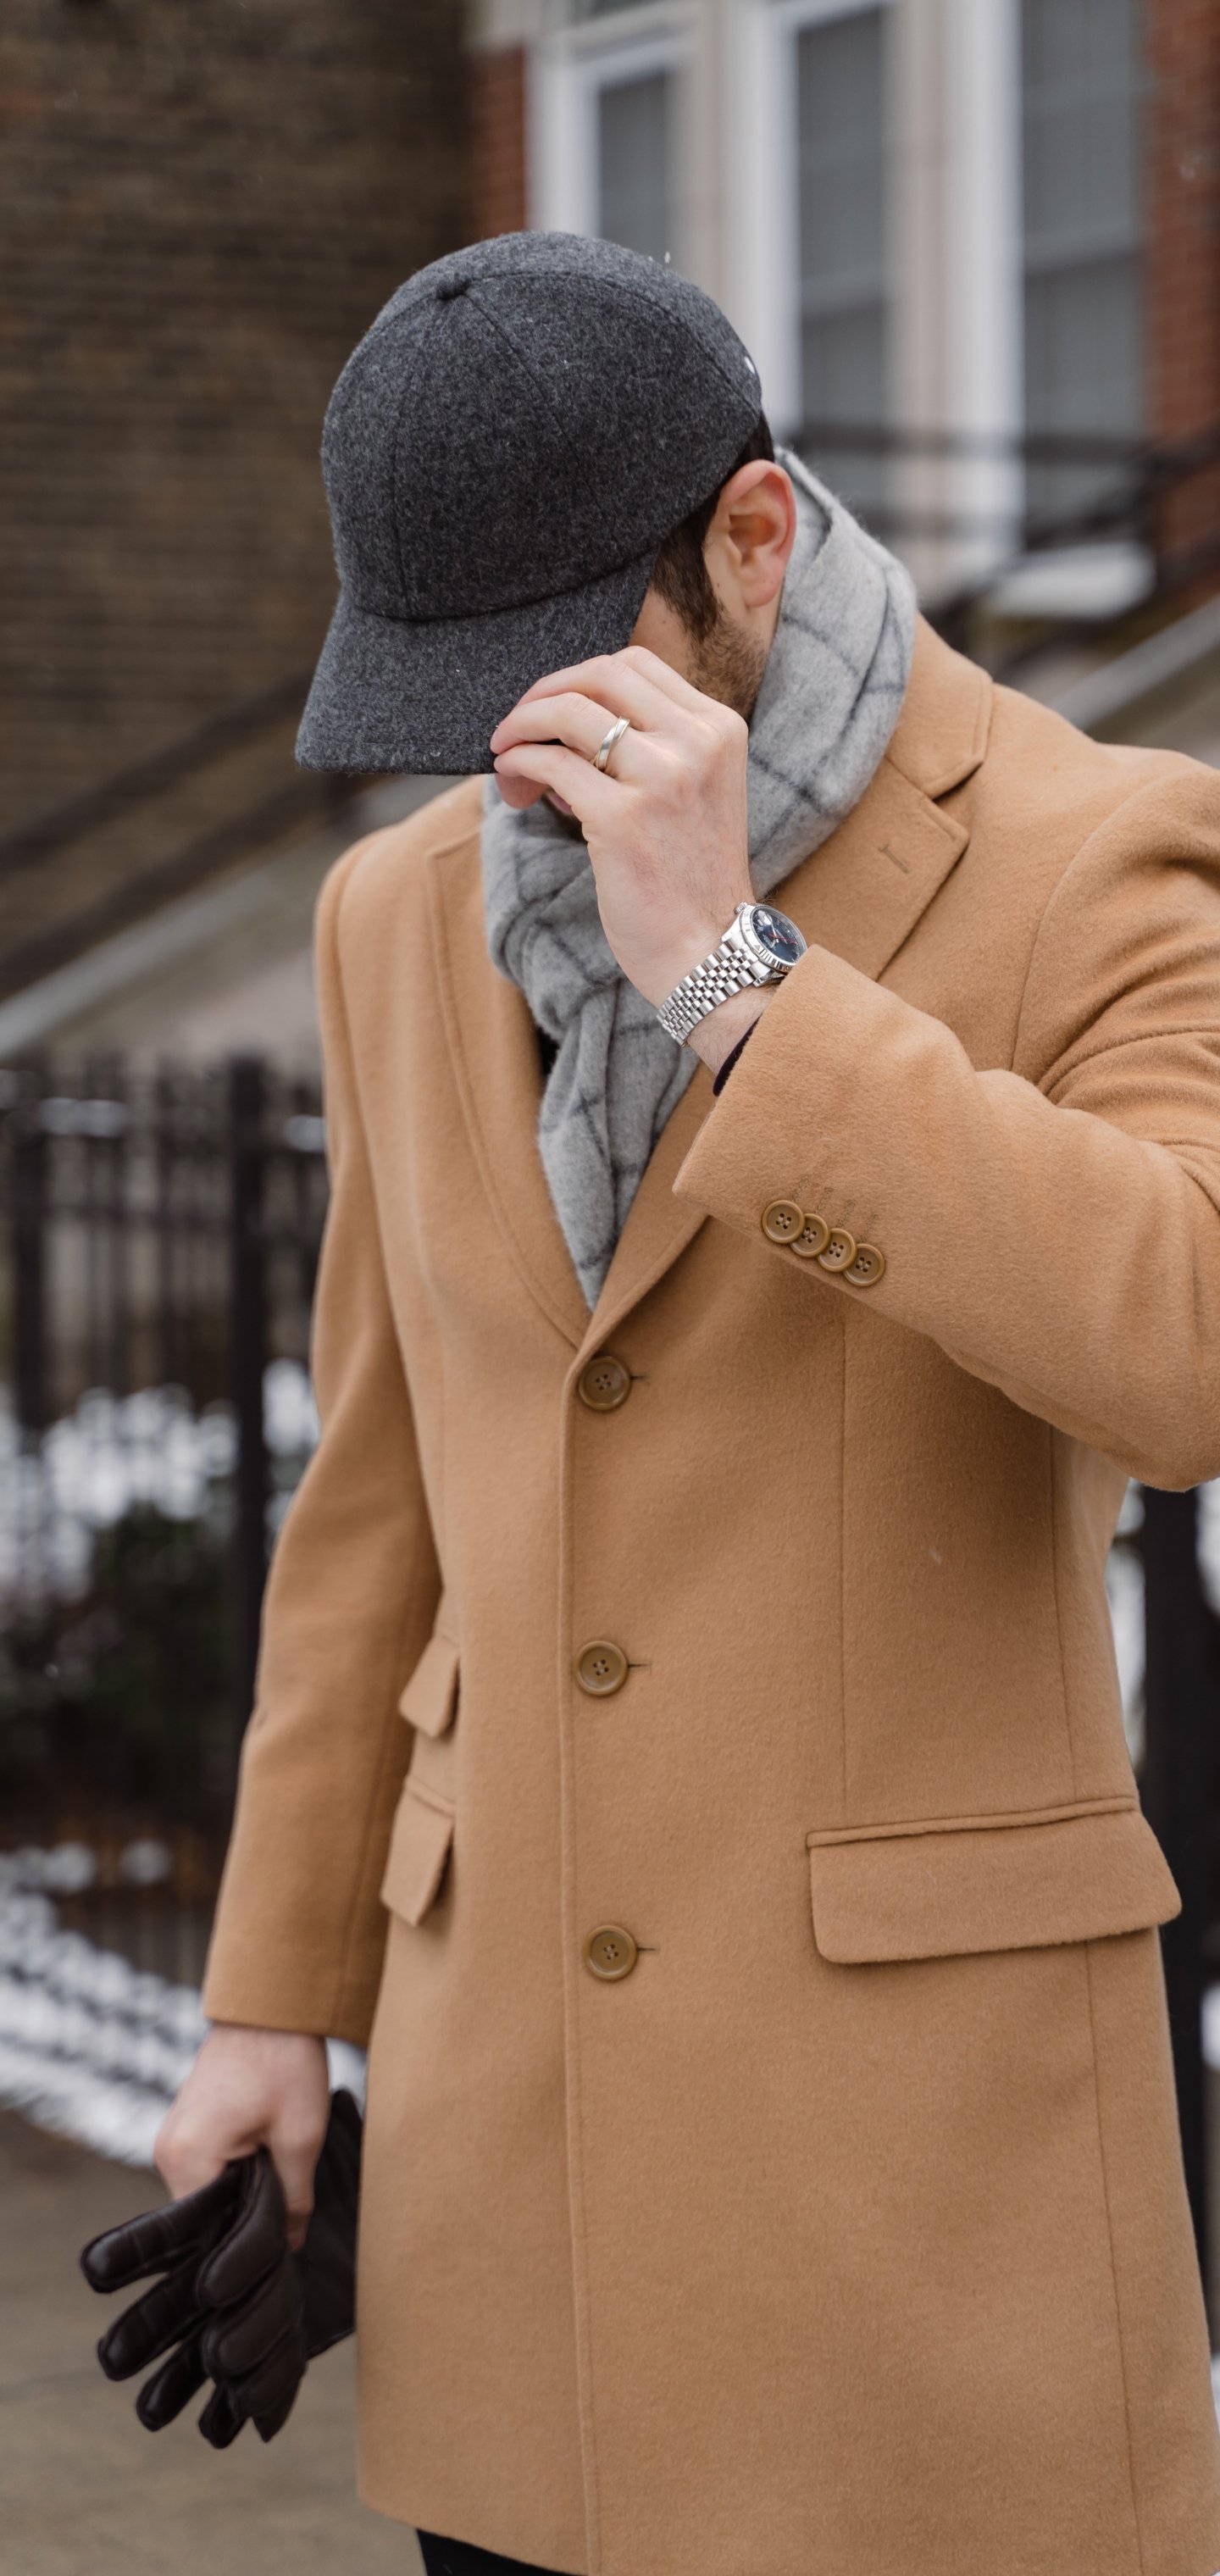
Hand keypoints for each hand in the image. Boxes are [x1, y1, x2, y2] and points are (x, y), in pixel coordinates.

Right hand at [154, 2023, 329, 2251]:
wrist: (271, 2003)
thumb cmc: (284, 2061)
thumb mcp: (300, 2136)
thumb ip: (293, 2198)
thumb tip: (289, 2245)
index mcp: (187, 2157)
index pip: (207, 2231)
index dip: (244, 2243)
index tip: (278, 2245)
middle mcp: (167, 2151)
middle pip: (204, 2214)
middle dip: (243, 2217)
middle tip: (287, 2218)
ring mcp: (173, 2136)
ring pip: (207, 2191)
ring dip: (240, 2192)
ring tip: (279, 2184)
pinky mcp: (187, 2124)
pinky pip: (207, 2166)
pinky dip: (234, 2171)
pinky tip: (266, 2162)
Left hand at [490, 645, 755, 1019]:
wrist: (709, 952)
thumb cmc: (691, 880)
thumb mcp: (694, 792)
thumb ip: (654, 747)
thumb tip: (568, 719)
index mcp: (718, 729)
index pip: (635, 665)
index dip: (579, 678)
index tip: (552, 707)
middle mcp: (696, 743)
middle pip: (599, 675)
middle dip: (544, 693)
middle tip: (515, 725)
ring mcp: (661, 778)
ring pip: (569, 712)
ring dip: (522, 726)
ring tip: (506, 756)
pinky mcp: (622, 818)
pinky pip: (550, 765)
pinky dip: (520, 765)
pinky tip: (515, 784)